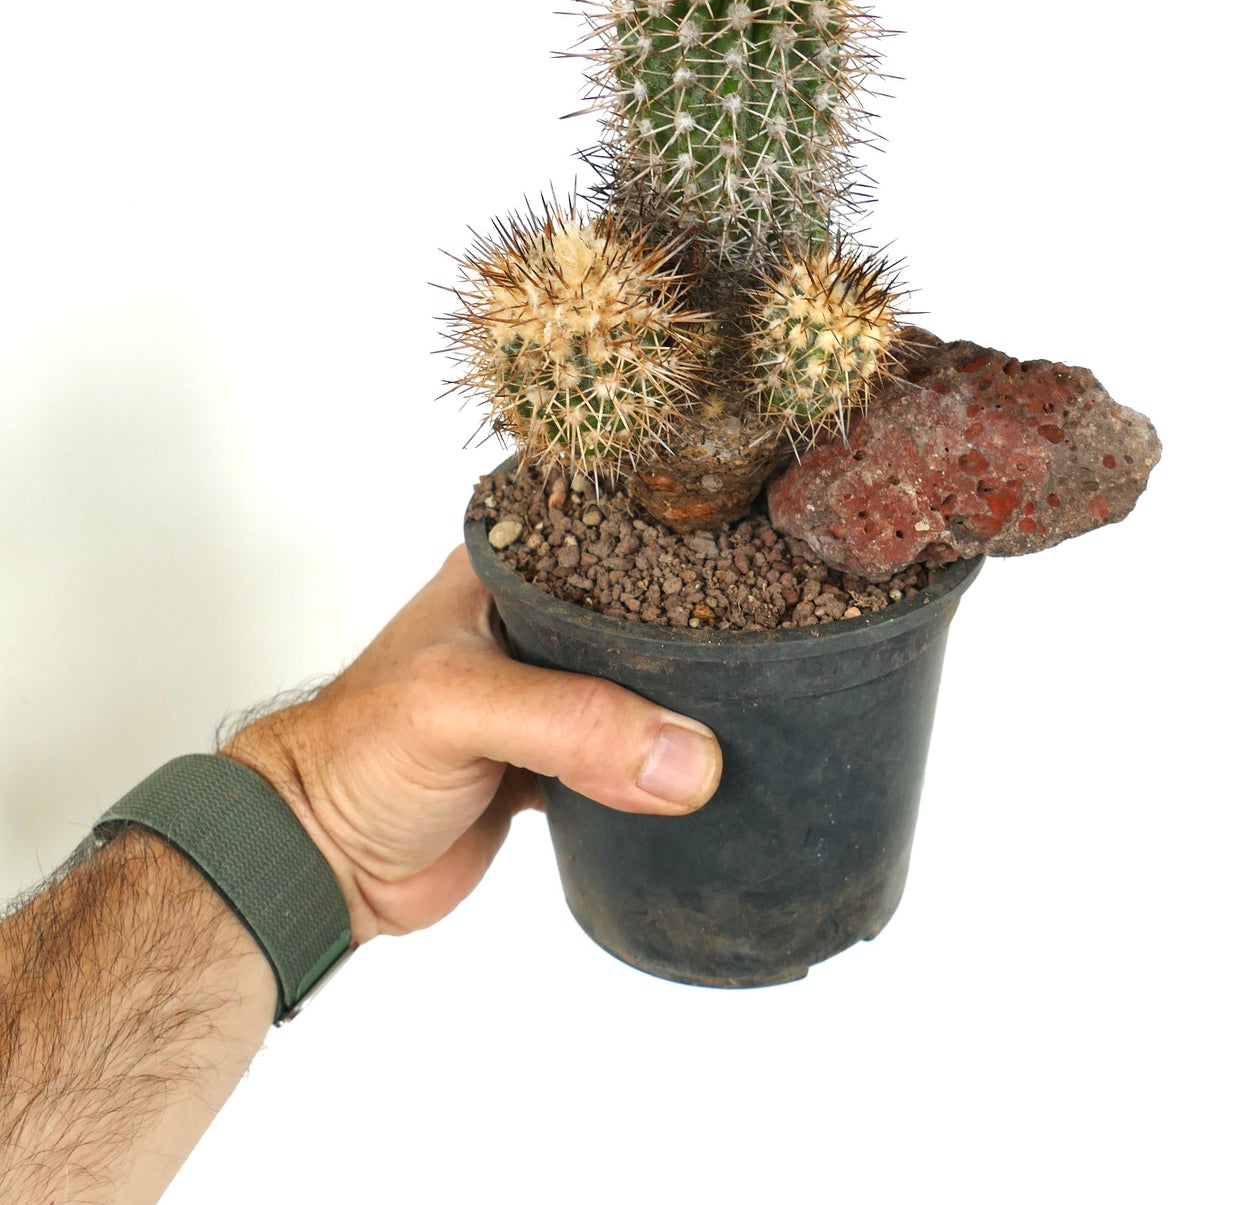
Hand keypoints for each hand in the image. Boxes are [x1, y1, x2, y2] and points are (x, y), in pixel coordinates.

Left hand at [222, 545, 721, 943]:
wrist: (320, 864)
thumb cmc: (358, 755)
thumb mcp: (460, 708)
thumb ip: (573, 724)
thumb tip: (693, 760)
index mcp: (510, 573)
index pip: (617, 545)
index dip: (685, 554)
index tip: (766, 569)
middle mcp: (535, 624)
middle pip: (644, 623)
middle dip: (700, 642)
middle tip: (778, 647)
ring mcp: (549, 697)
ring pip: (643, 694)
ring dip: (685, 713)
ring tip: (766, 706)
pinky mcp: (559, 763)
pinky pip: (631, 757)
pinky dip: (663, 768)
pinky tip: (713, 769)